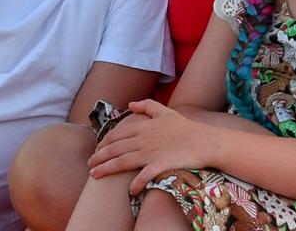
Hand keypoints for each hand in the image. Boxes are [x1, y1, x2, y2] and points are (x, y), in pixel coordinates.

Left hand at [87, 99, 213, 192]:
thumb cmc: (187, 127)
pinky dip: (136, 183)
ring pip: (123, 161)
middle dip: (99, 157)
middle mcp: (145, 139)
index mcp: (145, 126)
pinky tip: (130, 190)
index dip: (104, 142)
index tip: (96, 150)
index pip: (118, 134)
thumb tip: (130, 104)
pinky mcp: (161, 164)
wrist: (205, 141)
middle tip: (90, 165)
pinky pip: (144, 175)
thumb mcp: (166, 111)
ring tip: (95, 176)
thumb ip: (147, 105)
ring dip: (106, 169)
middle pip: (116, 148)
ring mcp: (152, 152)